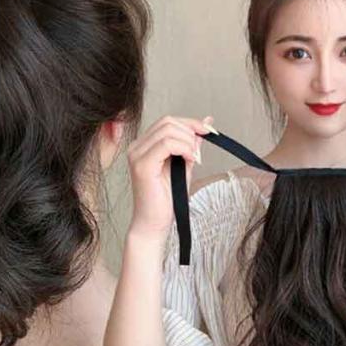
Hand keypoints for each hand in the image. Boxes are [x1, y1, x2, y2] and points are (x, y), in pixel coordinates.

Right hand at [127, 115, 213, 239]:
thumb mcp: (184, 165)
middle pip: (167, 122)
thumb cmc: (166, 200)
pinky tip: (190, 160)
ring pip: (168, 130)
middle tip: (199, 150)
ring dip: (188, 141)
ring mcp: (137, 155)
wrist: (153, 224)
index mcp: (144, 146)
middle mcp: (137, 147)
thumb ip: (192, 144)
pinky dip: (183, 148)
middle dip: (190, 130)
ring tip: (194, 158)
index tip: (208, 130)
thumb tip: (206, 122)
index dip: (190, 123)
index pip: (167, 122)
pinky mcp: (142, 166)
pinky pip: (166, 144)